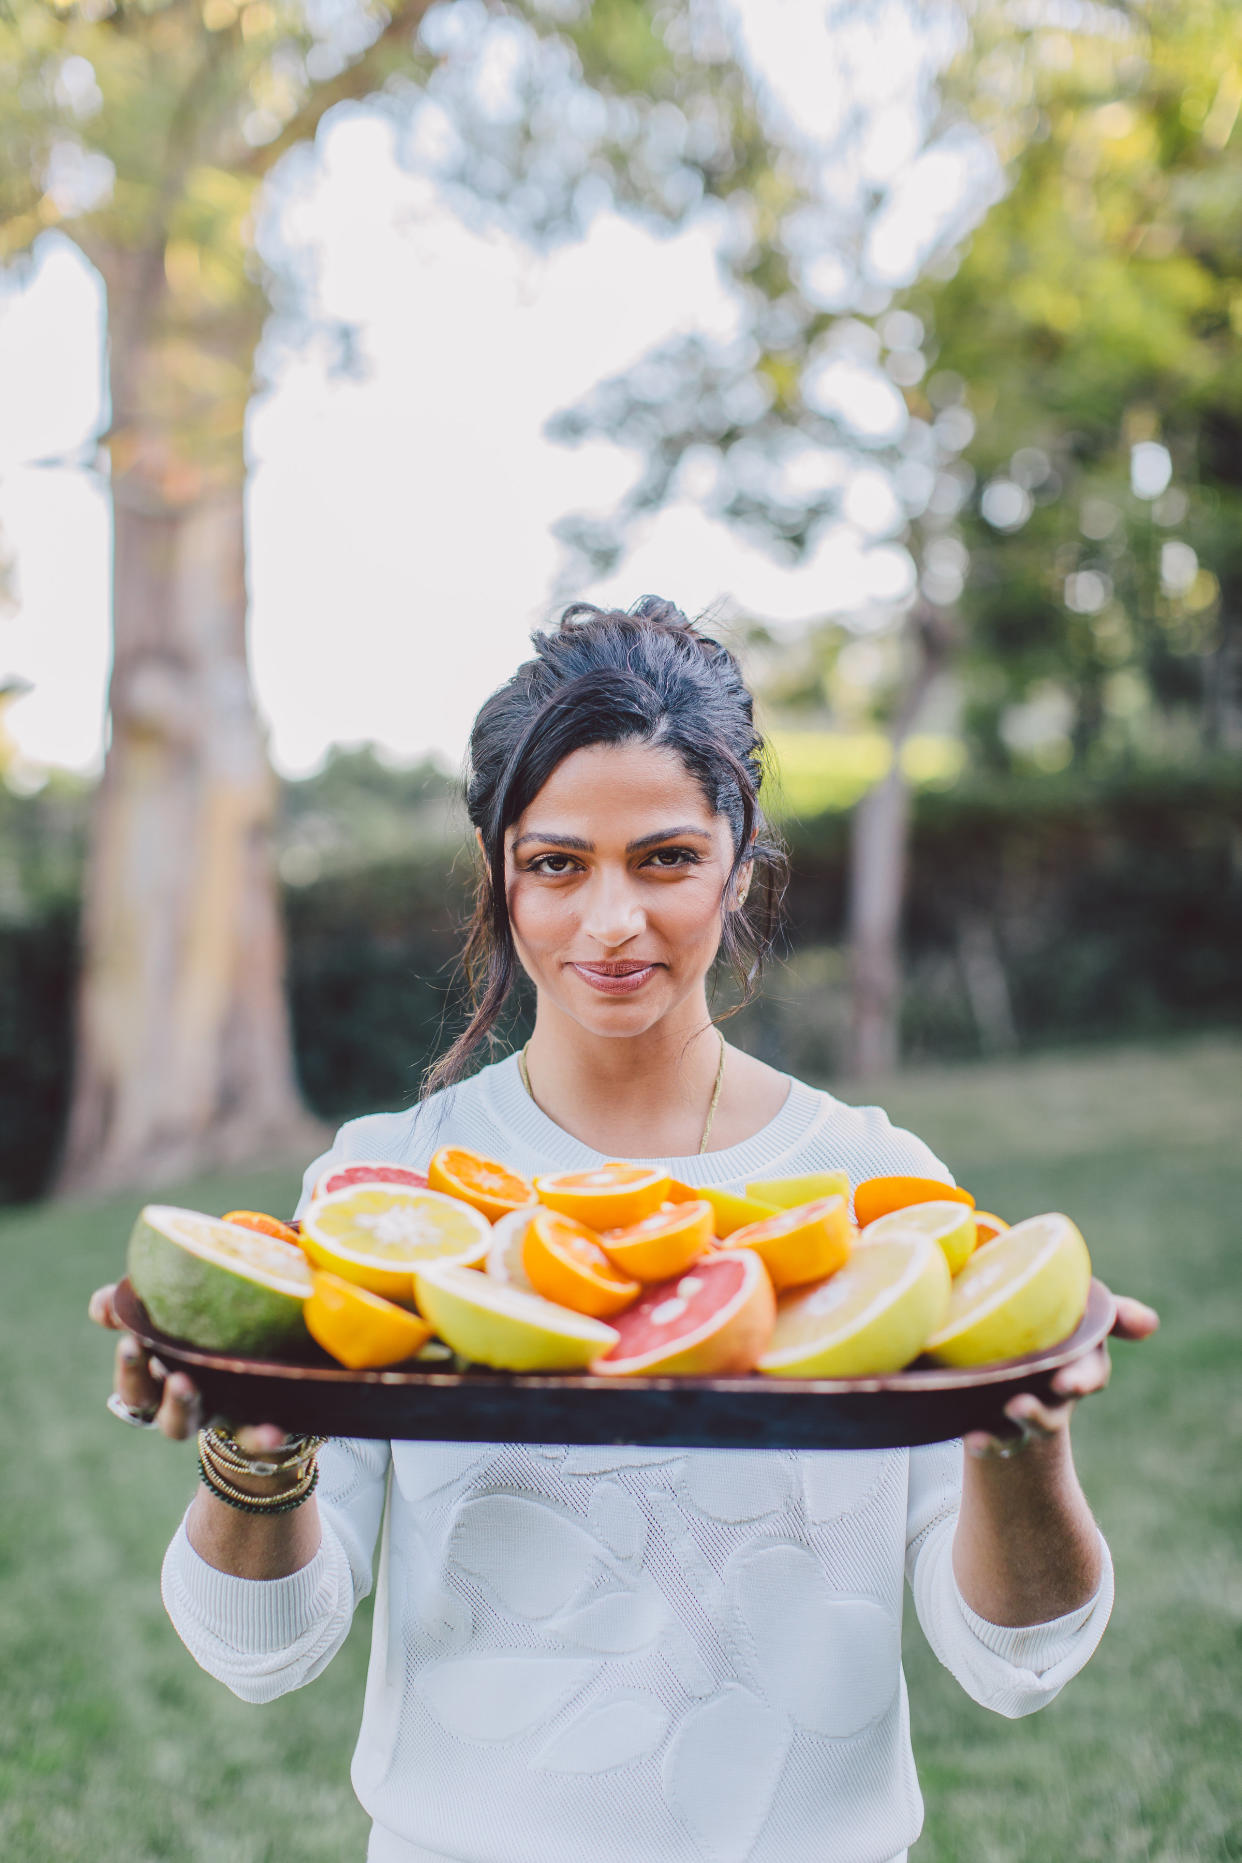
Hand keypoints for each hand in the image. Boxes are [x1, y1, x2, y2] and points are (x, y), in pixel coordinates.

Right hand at [89, 1283, 289, 1454]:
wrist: (266, 1365)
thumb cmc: (204, 1333)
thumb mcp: (171, 1314)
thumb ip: (135, 1308)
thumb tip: (100, 1304)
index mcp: (162, 1380)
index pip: (134, 1384)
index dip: (129, 1367)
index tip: (130, 1341)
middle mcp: (184, 1403)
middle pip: (152, 1408)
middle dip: (144, 1385)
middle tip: (153, 1360)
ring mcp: (217, 1416)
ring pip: (186, 1424)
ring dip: (180, 1407)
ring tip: (183, 1383)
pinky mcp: (253, 1425)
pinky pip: (254, 1440)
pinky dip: (259, 1440)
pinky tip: (273, 1433)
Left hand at [964, 1293, 1158, 1460]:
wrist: (1006, 1349)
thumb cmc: (1049, 1318)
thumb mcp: (1078, 1305)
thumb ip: (1112, 1311)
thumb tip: (1150, 1323)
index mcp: (1074, 1364)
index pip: (1089, 1374)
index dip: (1082, 1379)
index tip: (1066, 1383)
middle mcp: (1050, 1396)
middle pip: (1051, 1413)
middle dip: (1039, 1413)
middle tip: (1019, 1407)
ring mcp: (1020, 1413)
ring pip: (1018, 1430)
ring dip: (1006, 1428)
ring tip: (993, 1418)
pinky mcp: (988, 1421)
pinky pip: (989, 1440)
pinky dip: (984, 1442)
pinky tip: (972, 1438)